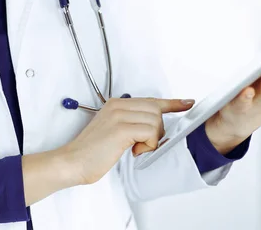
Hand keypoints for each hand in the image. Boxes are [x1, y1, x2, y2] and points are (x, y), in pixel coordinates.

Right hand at [59, 97, 194, 184]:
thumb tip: (153, 126)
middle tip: (143, 144)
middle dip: (157, 130)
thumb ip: (131, 123)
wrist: (73, 161)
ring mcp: (119, 115)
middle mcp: (118, 105)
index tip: (187, 103)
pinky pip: (150, 132)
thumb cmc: (92, 152)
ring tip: (134, 148)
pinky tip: (133, 151)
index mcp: (116, 104)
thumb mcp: (113, 130)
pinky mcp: (122, 129)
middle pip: (156, 110)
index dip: (172, 103)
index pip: (150, 100)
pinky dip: (148, 144)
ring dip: (151, 139)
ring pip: (155, 121)